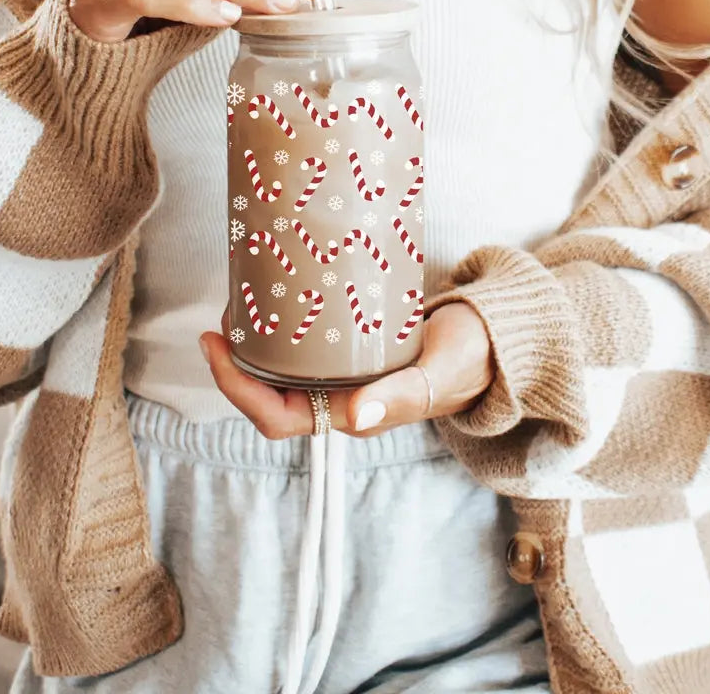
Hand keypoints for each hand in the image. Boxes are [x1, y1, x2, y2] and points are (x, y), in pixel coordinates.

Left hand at [198, 301, 493, 437]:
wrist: (495, 340)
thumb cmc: (471, 359)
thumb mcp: (440, 371)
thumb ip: (405, 393)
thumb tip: (356, 417)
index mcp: (353, 413)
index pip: (276, 417)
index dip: (236, 388)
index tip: (214, 344)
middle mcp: (340, 397)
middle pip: (267, 393)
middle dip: (235, 360)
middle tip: (224, 313)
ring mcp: (344, 374)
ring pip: (282, 368)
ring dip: (255, 341)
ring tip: (241, 299)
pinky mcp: (351, 347)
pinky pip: (304, 344)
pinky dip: (282, 323)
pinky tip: (276, 291)